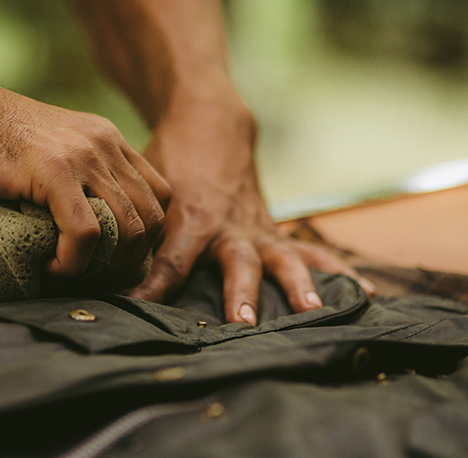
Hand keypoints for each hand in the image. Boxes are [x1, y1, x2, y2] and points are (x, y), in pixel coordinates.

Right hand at [0, 84, 169, 283]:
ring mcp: (83, 156)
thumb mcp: (46, 154)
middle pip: (152, 219)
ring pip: (128, 231)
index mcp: (107, 140)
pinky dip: (74, 263)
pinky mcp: (54, 172)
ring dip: (103, 268)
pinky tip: (51, 267)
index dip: (143, 238)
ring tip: (70, 275)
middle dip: (129, 262)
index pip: (158, 196)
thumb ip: (70, 181)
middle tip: (93, 279)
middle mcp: (105, 145)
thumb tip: (76, 235)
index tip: (111, 261)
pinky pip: (86, 234)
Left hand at [128, 98, 374, 323]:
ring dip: (298, 286)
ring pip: (282, 260)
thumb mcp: (144, 189)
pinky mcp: (274, 231)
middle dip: (240, 294)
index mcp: (189, 219)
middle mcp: (227, 228)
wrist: (209, 125)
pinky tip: (365, 293)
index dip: (152, 289)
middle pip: (236, 265)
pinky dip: (337, 271)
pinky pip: (310, 251)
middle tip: (243, 323)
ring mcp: (256, 230)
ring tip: (314, 311)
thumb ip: (132, 228)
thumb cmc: (168, 162)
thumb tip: (102, 268)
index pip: (168, 263)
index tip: (137, 313)